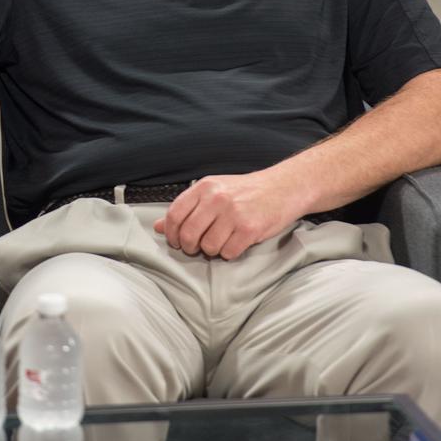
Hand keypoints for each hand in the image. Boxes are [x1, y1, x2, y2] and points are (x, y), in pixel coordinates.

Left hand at [153, 171, 295, 260]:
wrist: (282, 188)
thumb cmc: (244, 192)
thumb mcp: (213, 192)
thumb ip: (186, 208)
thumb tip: (158, 227)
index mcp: (204, 187)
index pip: (174, 215)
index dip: (172, 233)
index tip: (176, 241)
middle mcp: (216, 198)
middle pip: (189, 234)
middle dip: (190, 248)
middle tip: (197, 248)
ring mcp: (233, 213)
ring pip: (208, 247)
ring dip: (212, 251)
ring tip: (221, 241)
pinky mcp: (249, 229)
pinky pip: (228, 253)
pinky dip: (230, 253)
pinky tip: (236, 242)